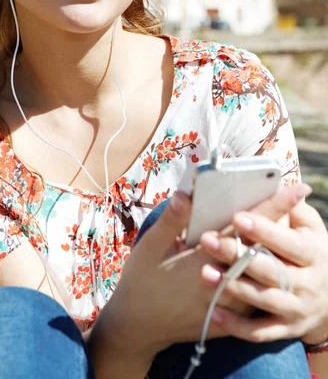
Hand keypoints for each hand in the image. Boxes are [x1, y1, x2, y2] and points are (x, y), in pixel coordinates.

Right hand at [88, 182, 312, 378]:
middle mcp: (222, 281)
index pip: (246, 227)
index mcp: (204, 257)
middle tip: (296, 203)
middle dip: (281, 225)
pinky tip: (267, 263)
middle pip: (262, 249)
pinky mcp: (227, 318)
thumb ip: (173, 220)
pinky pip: (254, 299)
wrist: (138, 325)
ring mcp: (227, 303)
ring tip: (285, 230)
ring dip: (275, 252)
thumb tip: (188, 193)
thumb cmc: (142, 279)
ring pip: (262, 276)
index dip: (273, 206)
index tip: (296, 189)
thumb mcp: (150, 245)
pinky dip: (264, 279)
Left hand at [200, 183, 327, 344]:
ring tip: (204, 273)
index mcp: (313, 254)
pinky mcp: (286, 330)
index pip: (288, 242)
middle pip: (270, 270)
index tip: (236, 217)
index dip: (264, 230)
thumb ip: (295, 209)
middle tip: (207, 240)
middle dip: (237, 255)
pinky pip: (260, 332)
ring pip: (263, 300)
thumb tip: (286, 186)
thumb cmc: (310, 252)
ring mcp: (297, 309)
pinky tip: (212, 311)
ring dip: (233, 287)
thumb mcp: (311, 229)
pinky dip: (236, 326)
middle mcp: (308, 283)